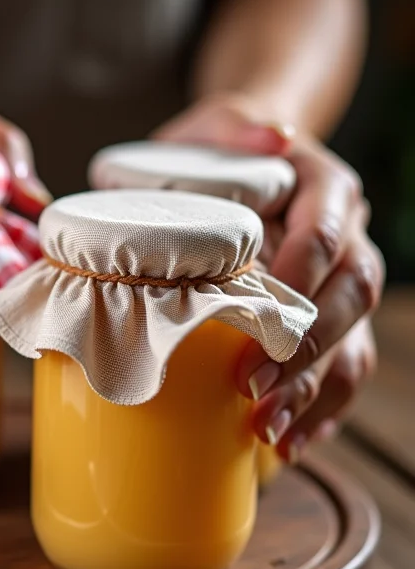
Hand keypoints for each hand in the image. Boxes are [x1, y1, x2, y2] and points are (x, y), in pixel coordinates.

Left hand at [153, 94, 384, 459]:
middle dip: (304, 349)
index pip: (324, 235)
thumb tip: (272, 137)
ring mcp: (341, 283)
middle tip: (254, 391)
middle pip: (348, 297)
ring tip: (271, 432)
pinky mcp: (329, 318)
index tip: (256, 322)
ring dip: (314, 391)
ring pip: (353, 340)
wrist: (239, 166)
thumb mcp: (216, 128)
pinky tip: (292, 440)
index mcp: (322, 188)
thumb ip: (236, 129)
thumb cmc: (218, 153)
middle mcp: (346, 236)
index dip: (298, 280)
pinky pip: (344, 367)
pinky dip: (321, 408)